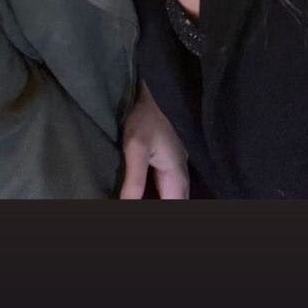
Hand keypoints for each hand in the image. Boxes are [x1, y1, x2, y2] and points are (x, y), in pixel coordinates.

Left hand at [119, 82, 188, 198]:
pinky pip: (164, 190)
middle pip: (172, 203)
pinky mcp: (168, 167)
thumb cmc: (147, 118)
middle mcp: (180, 179)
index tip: (137, 205)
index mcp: (176, 178)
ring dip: (154, 200)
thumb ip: (134, 180)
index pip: (172, 207)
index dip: (157, 213)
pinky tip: (139, 194)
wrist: (156, 93)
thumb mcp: (136, 147)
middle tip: (132, 201)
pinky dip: (153, 195)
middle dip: (155, 206)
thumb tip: (127, 205)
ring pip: (169, 198)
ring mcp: (175, 172)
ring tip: (134, 198)